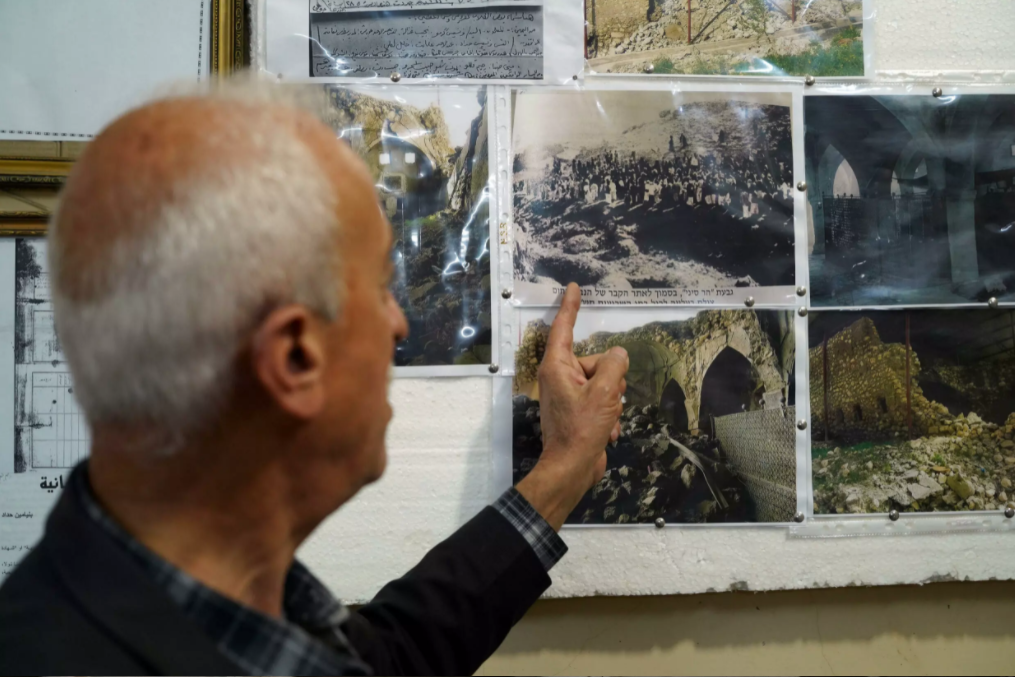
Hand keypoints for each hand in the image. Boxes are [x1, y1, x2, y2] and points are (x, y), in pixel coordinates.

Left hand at [515, 283, 628, 530]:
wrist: (572, 468)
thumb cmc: (582, 429)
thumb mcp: (605, 392)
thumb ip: (615, 366)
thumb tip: (618, 355)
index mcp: (558, 367)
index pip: (564, 328)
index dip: (570, 306)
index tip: (572, 288)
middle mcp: (560, 377)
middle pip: (596, 361)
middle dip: (611, 379)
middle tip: (609, 400)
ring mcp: (569, 395)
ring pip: (604, 382)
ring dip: (612, 401)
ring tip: (606, 419)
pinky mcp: (578, 411)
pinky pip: (602, 401)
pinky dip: (608, 415)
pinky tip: (606, 431)